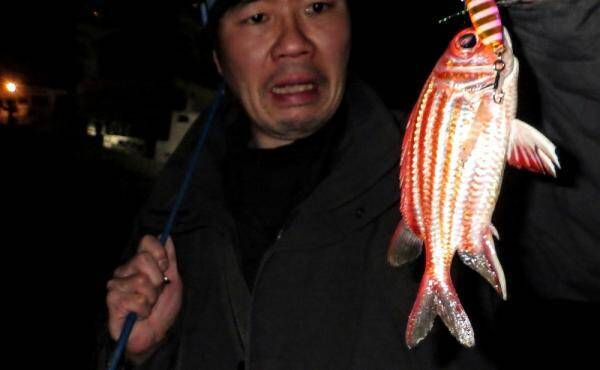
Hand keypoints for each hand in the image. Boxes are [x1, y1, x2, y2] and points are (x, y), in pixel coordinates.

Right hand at [106, 235, 181, 361]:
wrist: (155, 334)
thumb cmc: (162, 309)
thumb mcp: (173, 281)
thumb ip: (169, 260)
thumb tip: (167, 237)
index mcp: (140, 263)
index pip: (146, 241)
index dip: (159, 252)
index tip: (165, 267)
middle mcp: (126, 270)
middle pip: (143, 259)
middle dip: (157, 279)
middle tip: (156, 292)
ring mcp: (117, 284)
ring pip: (141, 281)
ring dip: (151, 298)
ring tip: (148, 305)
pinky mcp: (112, 300)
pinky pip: (137, 299)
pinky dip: (144, 310)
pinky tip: (140, 314)